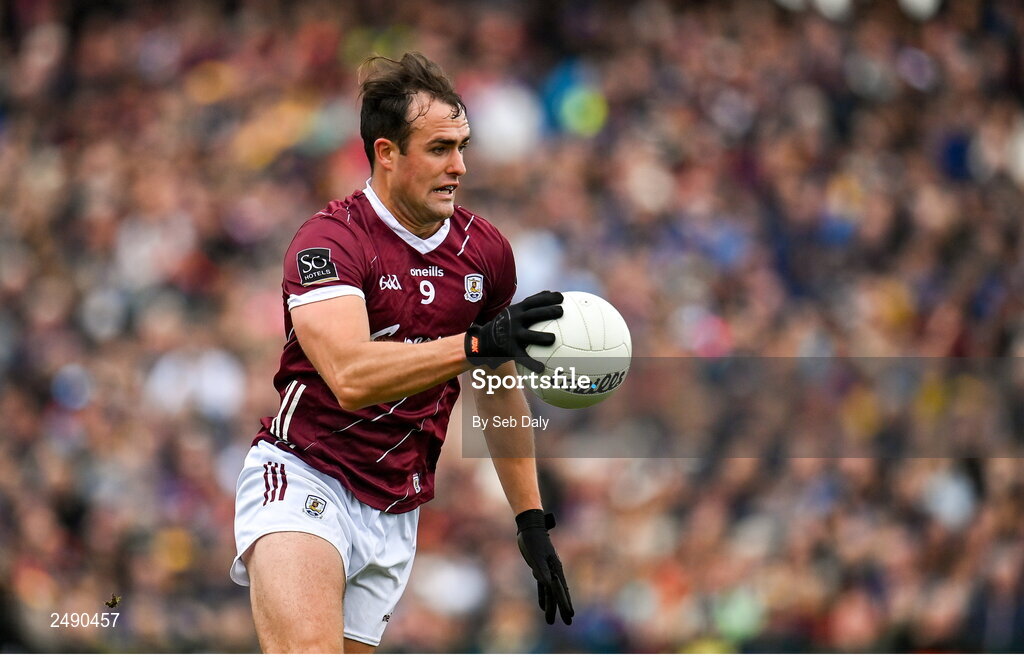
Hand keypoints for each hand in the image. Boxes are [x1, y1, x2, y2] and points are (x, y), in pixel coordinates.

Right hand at [465, 291, 562, 372]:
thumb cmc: (504, 325)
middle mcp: (514, 320)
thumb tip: (549, 292)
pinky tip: (542, 369)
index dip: (547, 298)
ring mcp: (511, 335)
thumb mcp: (513, 311)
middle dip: (547, 312)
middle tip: (561, 312)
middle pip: (533, 314)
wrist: (481, 341)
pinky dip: (532, 364)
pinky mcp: (509, 350)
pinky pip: (522, 358)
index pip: (533, 301)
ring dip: (541, 337)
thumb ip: (530, 304)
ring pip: (528, 336)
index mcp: (517, 310)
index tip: (561, 297)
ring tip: (553, 339)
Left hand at [515, 509, 573, 624]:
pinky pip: (542, 586)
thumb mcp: (536, 555)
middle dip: (562, 608)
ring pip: (550, 592)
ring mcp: (547, 570)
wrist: (530, 527)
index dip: (565, 603)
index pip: (560, 590)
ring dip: (551, 605)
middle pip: (558, 593)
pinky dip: (542, 595)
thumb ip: (542, 569)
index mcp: (554, 569)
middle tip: (567, 622)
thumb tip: (548, 584)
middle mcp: (553, 571)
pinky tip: (541, 605)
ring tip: (550, 620)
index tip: (570, 616)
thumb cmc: (533, 540)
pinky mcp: (539, 568)